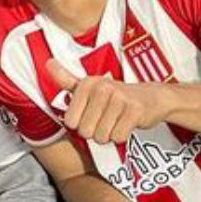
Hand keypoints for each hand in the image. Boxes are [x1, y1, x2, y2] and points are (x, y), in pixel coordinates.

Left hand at [46, 59, 166, 143]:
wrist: (153, 97)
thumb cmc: (117, 95)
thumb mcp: (90, 86)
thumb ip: (66, 79)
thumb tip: (47, 64)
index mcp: (87, 83)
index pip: (70, 122)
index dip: (80, 124)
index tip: (91, 115)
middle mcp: (102, 88)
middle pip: (86, 131)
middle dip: (95, 132)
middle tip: (106, 119)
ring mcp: (119, 98)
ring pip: (102, 137)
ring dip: (109, 135)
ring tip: (116, 121)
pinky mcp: (134, 110)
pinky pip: (118, 137)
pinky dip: (122, 136)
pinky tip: (126, 124)